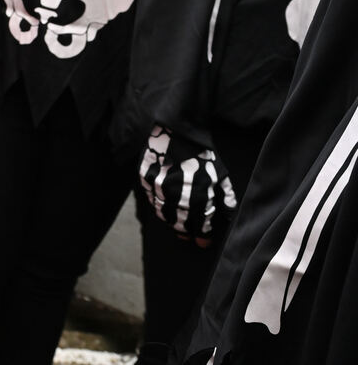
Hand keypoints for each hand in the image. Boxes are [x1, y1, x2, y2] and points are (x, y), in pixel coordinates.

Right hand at [139, 125, 236, 242]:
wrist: (176, 132)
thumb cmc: (202, 153)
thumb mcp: (220, 173)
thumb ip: (225, 196)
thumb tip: (227, 214)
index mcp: (200, 198)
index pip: (200, 224)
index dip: (202, 236)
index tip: (203, 242)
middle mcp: (179, 198)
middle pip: (181, 223)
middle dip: (186, 232)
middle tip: (188, 237)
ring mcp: (161, 190)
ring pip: (165, 215)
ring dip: (171, 223)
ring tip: (176, 227)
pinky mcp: (147, 182)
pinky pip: (153, 201)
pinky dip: (158, 209)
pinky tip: (163, 211)